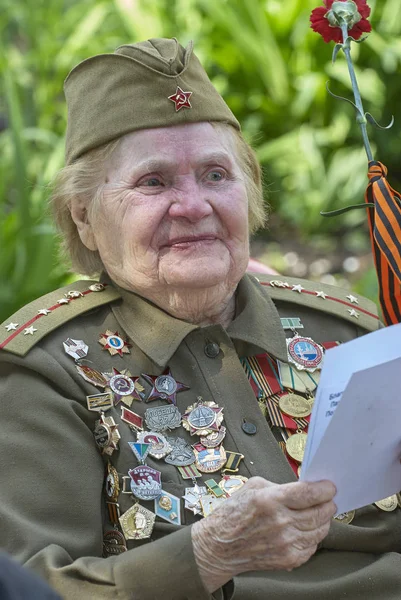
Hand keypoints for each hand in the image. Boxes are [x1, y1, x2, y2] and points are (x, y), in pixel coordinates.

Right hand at [191, 476, 335, 592]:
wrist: (220, 546)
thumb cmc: (234, 513)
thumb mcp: (253, 487)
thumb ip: (280, 485)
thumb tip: (303, 487)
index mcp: (270, 500)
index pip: (309, 493)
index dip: (325, 489)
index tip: (329, 487)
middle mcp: (280, 522)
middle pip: (319, 512)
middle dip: (328, 503)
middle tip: (329, 499)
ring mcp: (286, 543)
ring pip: (320, 530)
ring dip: (324, 519)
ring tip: (319, 512)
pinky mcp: (288, 559)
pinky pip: (312, 546)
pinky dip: (314, 536)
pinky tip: (306, 528)